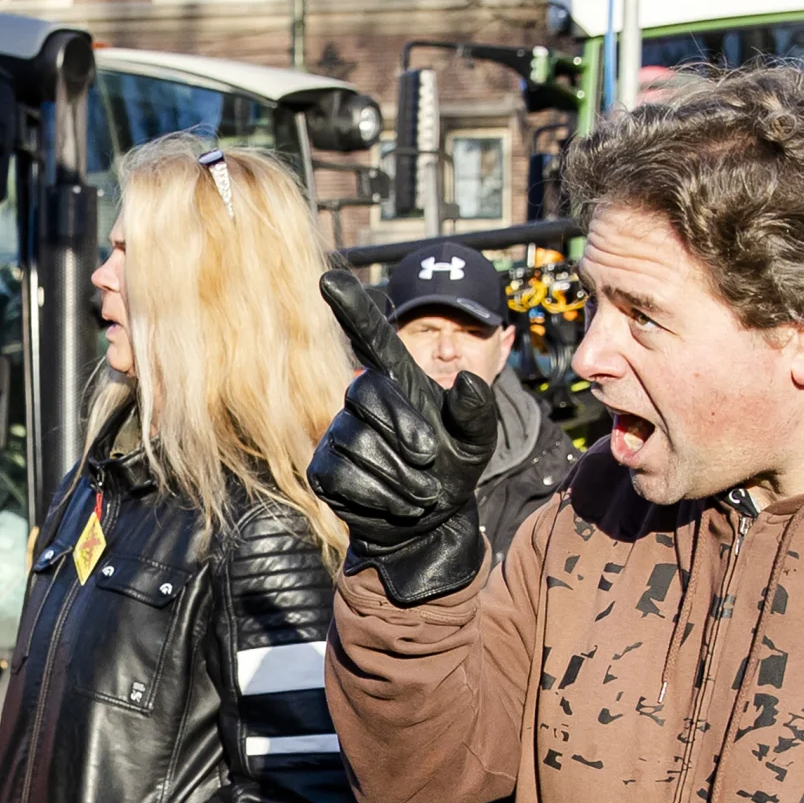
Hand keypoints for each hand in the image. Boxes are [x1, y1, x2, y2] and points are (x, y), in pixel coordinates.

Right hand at [308, 267, 498, 603]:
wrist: (428, 523)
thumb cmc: (453, 468)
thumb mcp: (479, 440)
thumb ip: (479, 409)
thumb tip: (466, 378)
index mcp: (400, 379)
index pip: (371, 335)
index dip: (351, 307)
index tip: (328, 279)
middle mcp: (362, 398)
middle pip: (366, 392)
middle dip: (404, 429)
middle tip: (432, 458)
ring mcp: (339, 431)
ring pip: (357, 442)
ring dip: (399, 475)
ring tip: (421, 491)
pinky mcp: (324, 467)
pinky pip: (343, 475)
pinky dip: (379, 496)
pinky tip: (395, 503)